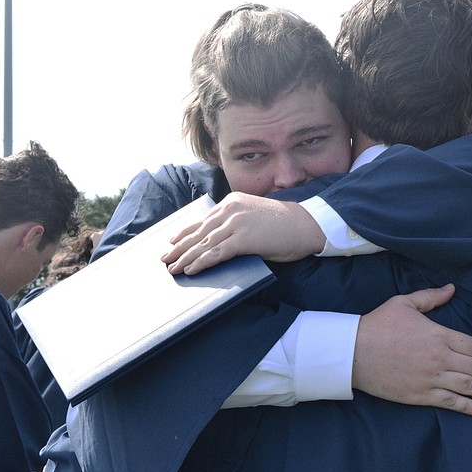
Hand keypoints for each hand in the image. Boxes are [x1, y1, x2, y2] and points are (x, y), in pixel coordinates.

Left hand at [162, 192, 324, 274]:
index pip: (203, 219)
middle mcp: (231, 208)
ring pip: (203, 244)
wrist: (306, 224)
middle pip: (199, 231)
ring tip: (173, 268)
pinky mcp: (243, 239)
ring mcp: (236, 223)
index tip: (173, 243)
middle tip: (165, 258)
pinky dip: (201, 263)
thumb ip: (235, 221)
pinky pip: (216, 253)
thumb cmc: (284, 224)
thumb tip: (217, 239)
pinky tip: (191, 270)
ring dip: (185, 258)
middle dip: (180, 247)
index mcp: (232, 201)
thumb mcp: (254, 214)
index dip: (186, 233)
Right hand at [352, 284, 471, 416]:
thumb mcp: (404, 304)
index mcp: (438, 334)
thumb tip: (451, 288)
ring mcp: (430, 378)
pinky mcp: (419, 394)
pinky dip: (468, 407)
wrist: (352, 351)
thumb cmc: (377, 325)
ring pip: (468, 386)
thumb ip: (430, 298)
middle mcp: (439, 357)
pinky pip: (450, 402)